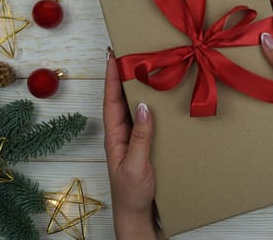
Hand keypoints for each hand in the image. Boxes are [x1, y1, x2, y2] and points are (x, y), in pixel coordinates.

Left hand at [103, 53, 164, 239]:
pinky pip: (147, 121)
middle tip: (130, 55)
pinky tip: (161, 102)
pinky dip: (152, 107)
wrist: (139, 218)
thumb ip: (139, 137)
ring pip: (134, 109)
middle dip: (123, 77)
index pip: (111, 101)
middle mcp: (122, 134)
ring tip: (146, 70)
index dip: (111, 78)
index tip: (112, 56)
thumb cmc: (132, 195)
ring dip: (138, 89)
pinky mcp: (145, 147)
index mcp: (115, 137)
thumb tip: (143, 106)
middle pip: (121, 100)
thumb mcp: (135, 165)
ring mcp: (133, 140)